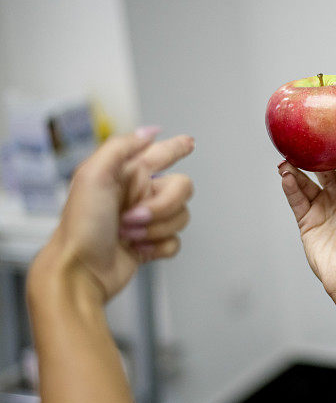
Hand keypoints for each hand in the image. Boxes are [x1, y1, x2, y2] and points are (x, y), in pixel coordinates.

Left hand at [32, 127, 194, 301]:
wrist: (79, 271)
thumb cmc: (81, 226)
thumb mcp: (92, 175)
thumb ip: (120, 147)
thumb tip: (147, 132)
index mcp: (126, 174)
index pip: (160, 153)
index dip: (177, 147)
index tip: (188, 143)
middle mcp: (139, 195)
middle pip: (181, 188)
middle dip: (163, 205)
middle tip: (135, 215)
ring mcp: (146, 221)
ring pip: (181, 217)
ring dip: (156, 229)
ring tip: (128, 235)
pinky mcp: (150, 244)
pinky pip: (175, 241)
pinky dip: (159, 247)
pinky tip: (138, 249)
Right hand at [278, 136, 335, 300]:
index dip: (335, 147)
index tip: (326, 128)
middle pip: (321, 171)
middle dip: (310, 157)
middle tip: (298, 140)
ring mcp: (322, 210)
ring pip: (305, 184)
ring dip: (295, 171)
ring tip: (286, 158)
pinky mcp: (307, 222)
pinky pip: (297, 200)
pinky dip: (290, 188)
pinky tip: (285, 176)